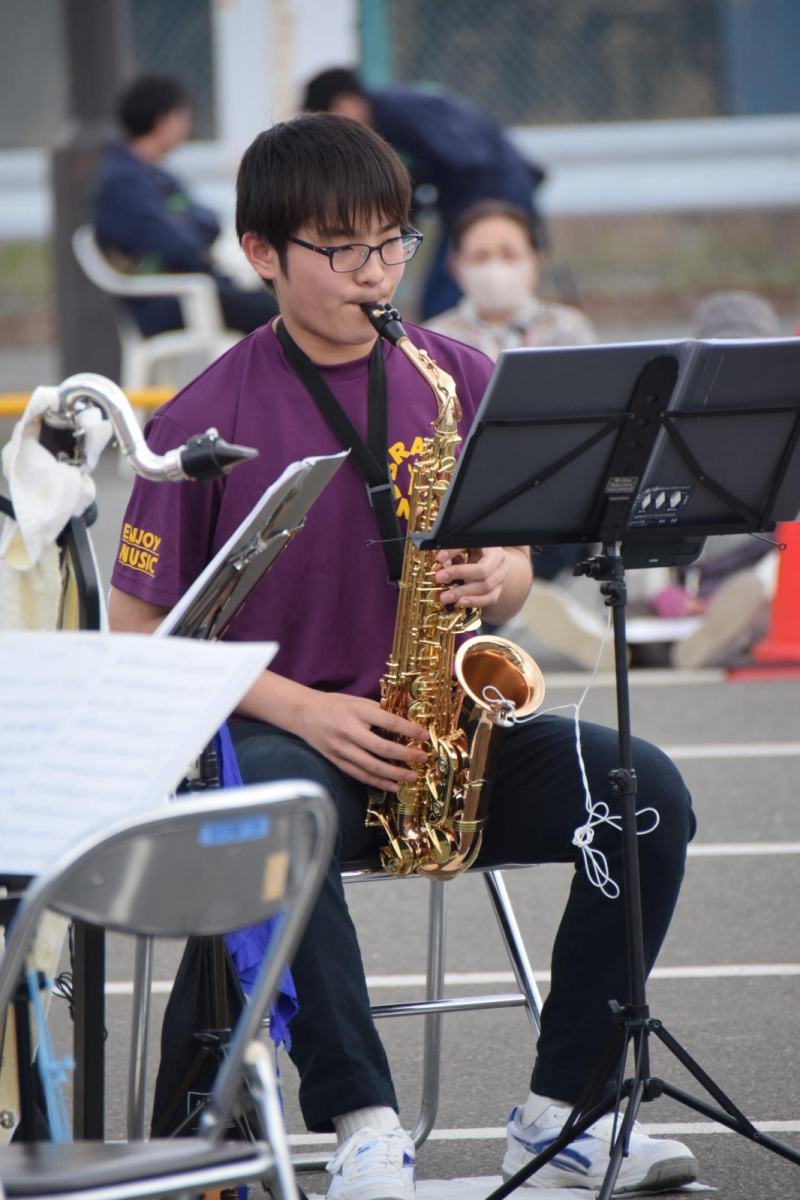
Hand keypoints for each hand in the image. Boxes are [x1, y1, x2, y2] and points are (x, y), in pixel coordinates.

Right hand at [294, 690, 429, 791]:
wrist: (303, 713)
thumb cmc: (335, 705)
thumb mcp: (358, 700)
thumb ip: (381, 708)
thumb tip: (409, 710)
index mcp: (358, 711)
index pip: (390, 722)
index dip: (410, 730)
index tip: (425, 736)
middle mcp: (349, 731)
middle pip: (383, 748)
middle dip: (406, 755)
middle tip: (422, 758)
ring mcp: (341, 748)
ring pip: (372, 766)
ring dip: (395, 774)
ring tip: (412, 777)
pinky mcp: (336, 760)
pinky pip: (359, 775)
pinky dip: (377, 782)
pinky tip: (393, 786)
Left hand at [434, 546, 509, 610]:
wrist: (493, 560)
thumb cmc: (478, 551)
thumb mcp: (468, 545)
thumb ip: (455, 548)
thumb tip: (441, 557)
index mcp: (493, 550)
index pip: (475, 550)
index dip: (458, 555)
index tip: (440, 558)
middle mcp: (500, 564)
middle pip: (482, 572)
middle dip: (459, 575)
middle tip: (438, 578)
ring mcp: (500, 579)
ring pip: (486, 589)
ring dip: (464, 594)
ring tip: (446, 597)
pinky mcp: (498, 590)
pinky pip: (490, 599)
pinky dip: (475, 602)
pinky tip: (460, 602)